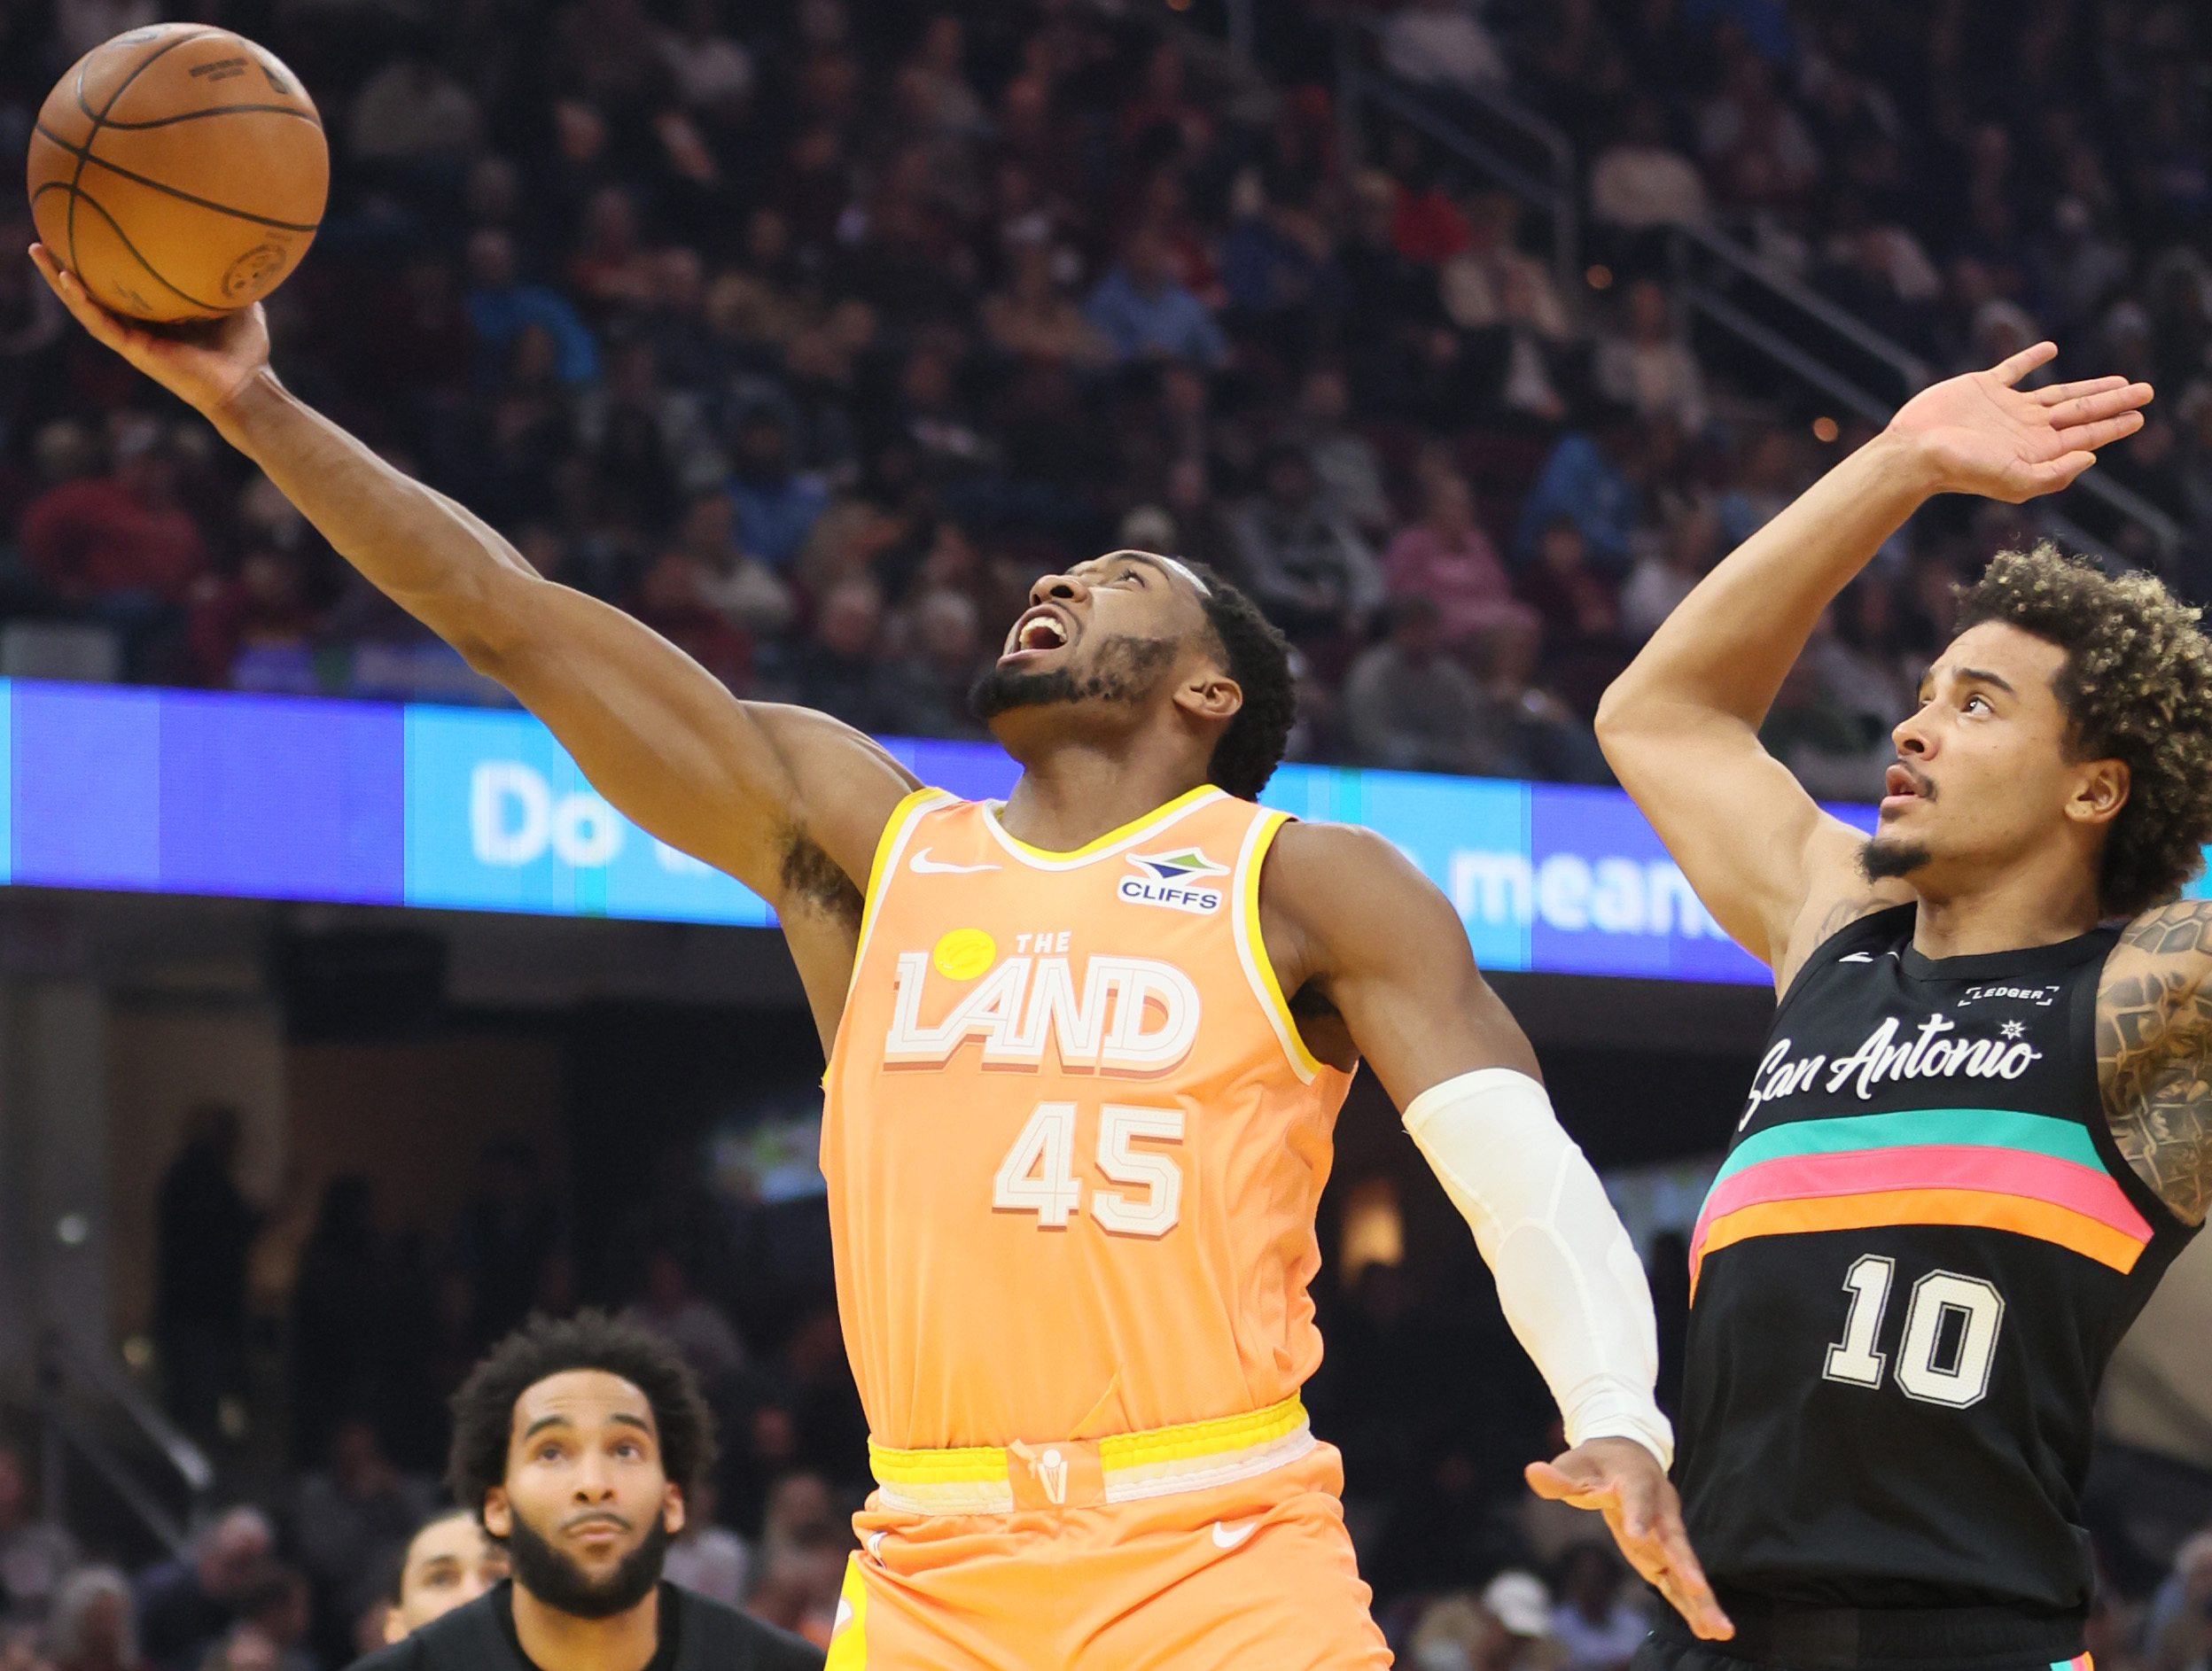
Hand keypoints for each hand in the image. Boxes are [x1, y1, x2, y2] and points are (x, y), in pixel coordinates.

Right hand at [29, 243, 271, 417]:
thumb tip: (234, 241)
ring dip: (58, 279)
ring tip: (37, 250)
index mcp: (159, 314)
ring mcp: (133, 338)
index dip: (102, 261)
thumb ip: (228, 275)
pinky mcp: (134, 350)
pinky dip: (81, 301)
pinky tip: (65, 277)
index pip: (122, 284)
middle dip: (66, 264)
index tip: (84, 230)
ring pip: (85, 305)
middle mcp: (140, 325)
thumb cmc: (246, 349)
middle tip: (43, 235)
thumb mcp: (238, 301)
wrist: (247, 385)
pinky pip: (100, 322)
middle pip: (93, 291)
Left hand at [1526, 1436, 1733, 1640]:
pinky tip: (1709, 1630)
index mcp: (1636, 1482)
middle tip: (1699, 1589)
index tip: (1636, 1535)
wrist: (1628, 1455)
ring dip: (1702, 1597)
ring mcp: (1665, 1533)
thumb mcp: (1575, 1464)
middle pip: (1675, 1538)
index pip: (1637, 1497)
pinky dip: (1693, 1604)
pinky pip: (1679, 1581)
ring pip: (1685, 1565)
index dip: (1637, 1514)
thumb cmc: (1598, 1462)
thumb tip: (1533, 1473)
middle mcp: (1659, 1509)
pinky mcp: (1663, 1553)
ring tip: (1721, 1628)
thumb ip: (1558, 1475)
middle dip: (1687, 1565)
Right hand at [1886, 342, 2151, 503]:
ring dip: (2089, 385)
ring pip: (2058, 393)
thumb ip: (2055, 474)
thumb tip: (2093, 456)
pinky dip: (2032, 358)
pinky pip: (2014, 368)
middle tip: (2147, 391)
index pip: (2087, 434)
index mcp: (2037, 449)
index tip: (2141, 414)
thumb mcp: (2013, 480)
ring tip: (2118, 380)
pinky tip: (2050, 349)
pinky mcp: (1983, 387)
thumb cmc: (1959, 471)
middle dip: (2114, 402)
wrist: (1914, 452)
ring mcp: (2006, 407)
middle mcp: (2027, 428)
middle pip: (2081, 411)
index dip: (2115, 423)